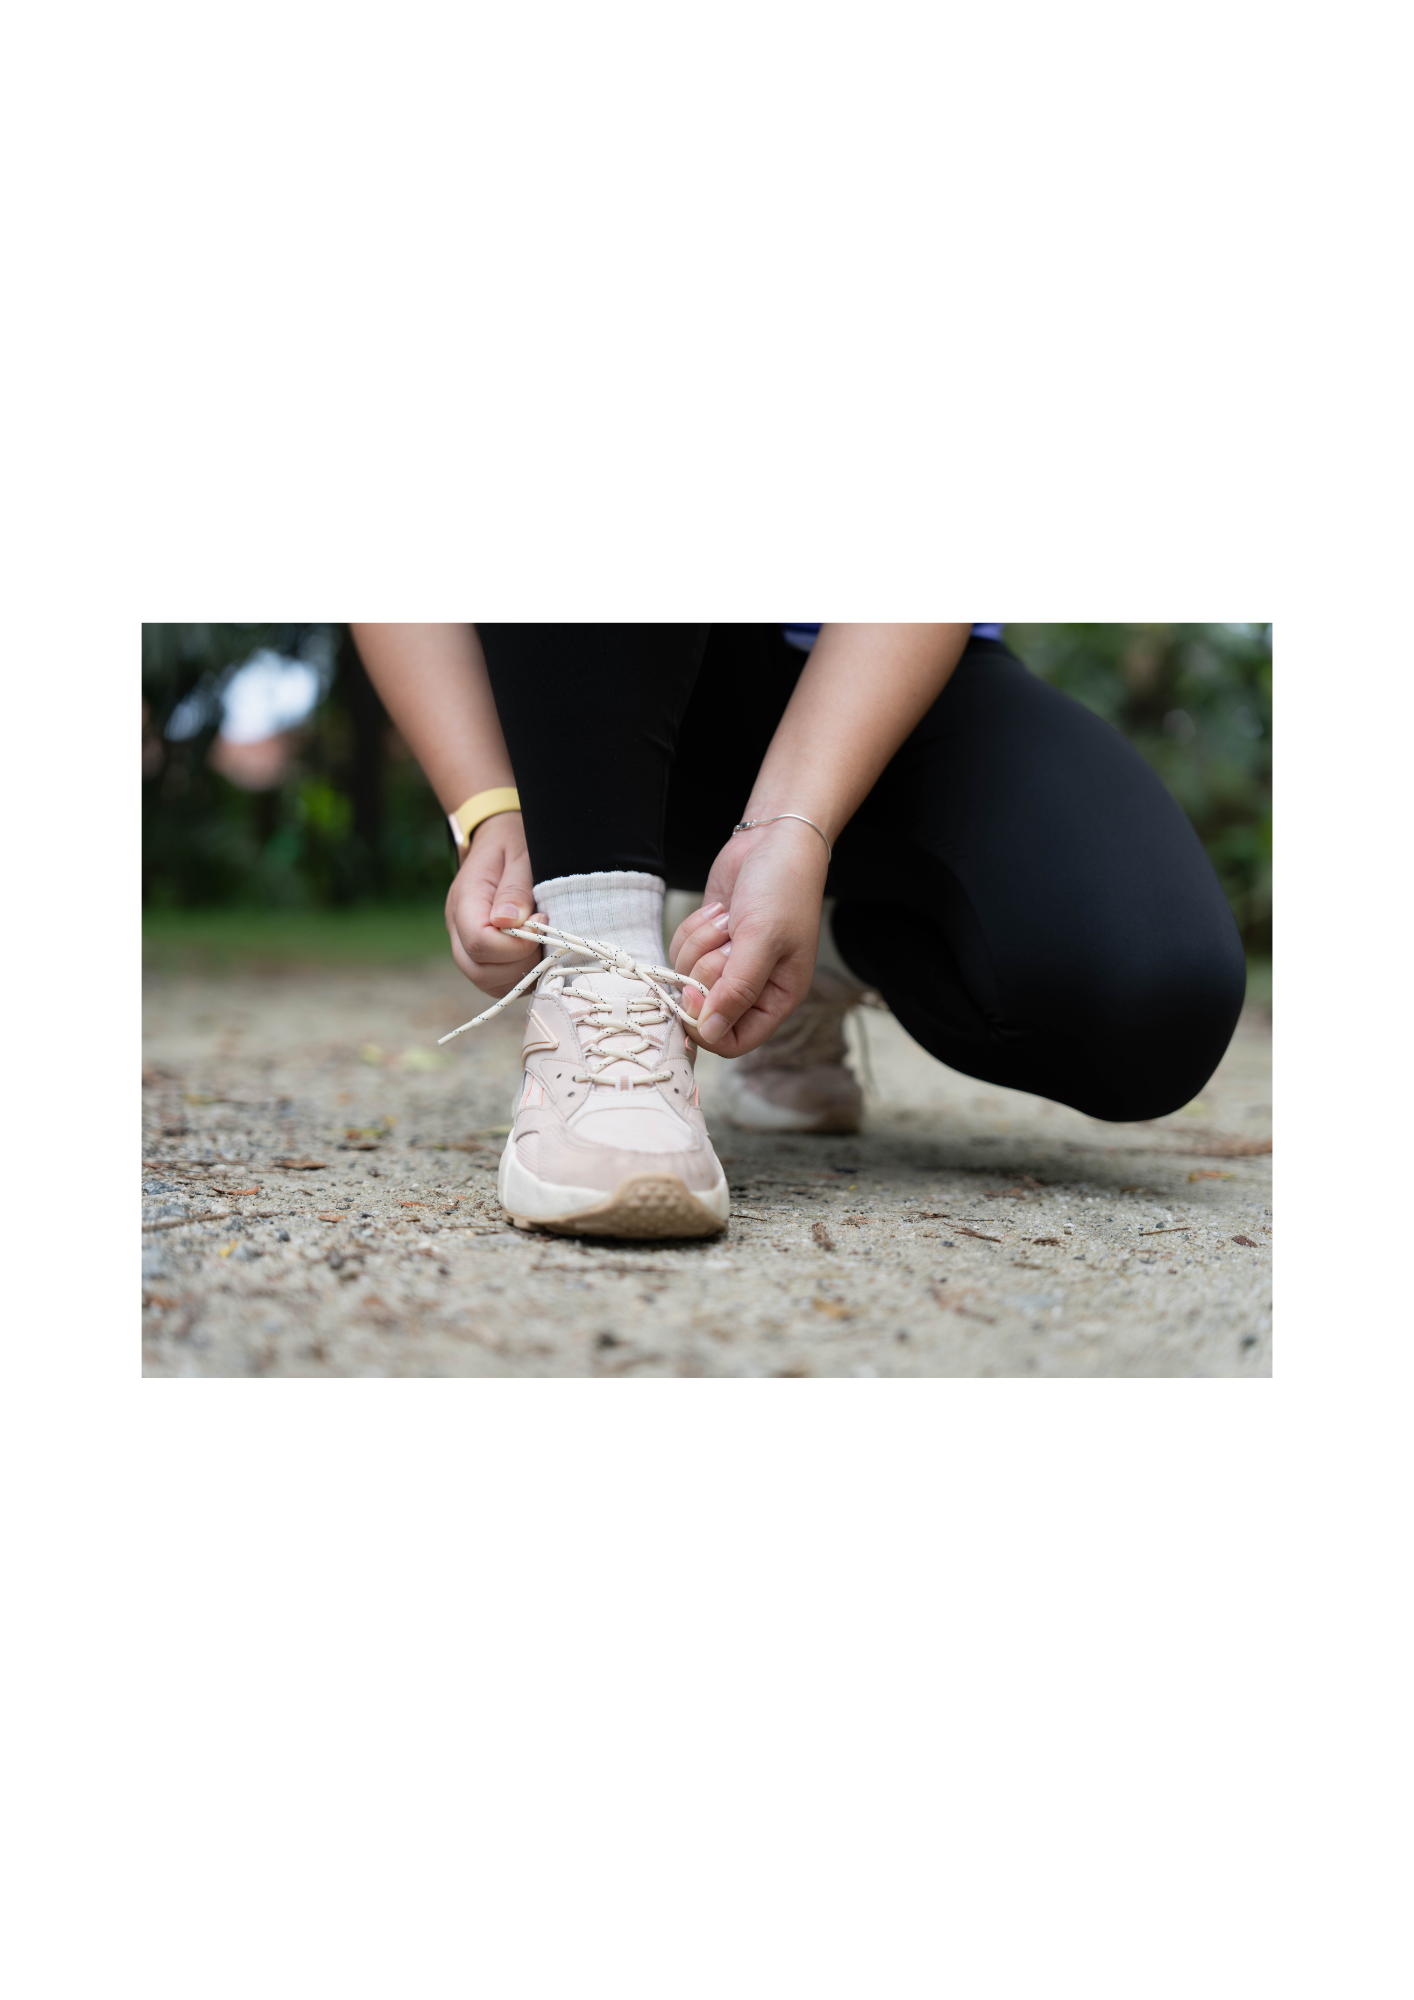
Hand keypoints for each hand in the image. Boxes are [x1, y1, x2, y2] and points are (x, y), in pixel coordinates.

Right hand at [445, 812, 540, 997]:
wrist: (500, 838)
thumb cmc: (513, 842)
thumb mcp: (520, 854)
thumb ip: (515, 889)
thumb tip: (509, 922)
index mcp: (464, 901)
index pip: (479, 942)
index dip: (516, 944)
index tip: (542, 923)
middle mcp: (458, 928)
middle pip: (479, 970)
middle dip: (520, 963)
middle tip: (545, 938)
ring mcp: (467, 945)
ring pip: (487, 982)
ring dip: (521, 974)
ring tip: (543, 946)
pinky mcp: (482, 956)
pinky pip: (498, 982)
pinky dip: (520, 977)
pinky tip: (538, 955)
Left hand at [668, 818, 827, 1055]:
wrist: (773, 839)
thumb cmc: (782, 888)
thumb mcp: (762, 939)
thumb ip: (737, 990)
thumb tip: (710, 1034)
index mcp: (777, 998)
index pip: (734, 1042)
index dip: (707, 1026)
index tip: (695, 994)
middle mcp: (751, 988)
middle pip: (703, 1009)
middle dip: (706, 970)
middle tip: (727, 940)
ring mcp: (726, 965)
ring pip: (686, 978)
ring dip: (699, 945)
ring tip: (729, 918)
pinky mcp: (707, 943)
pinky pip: (679, 952)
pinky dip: (691, 930)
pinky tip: (719, 911)